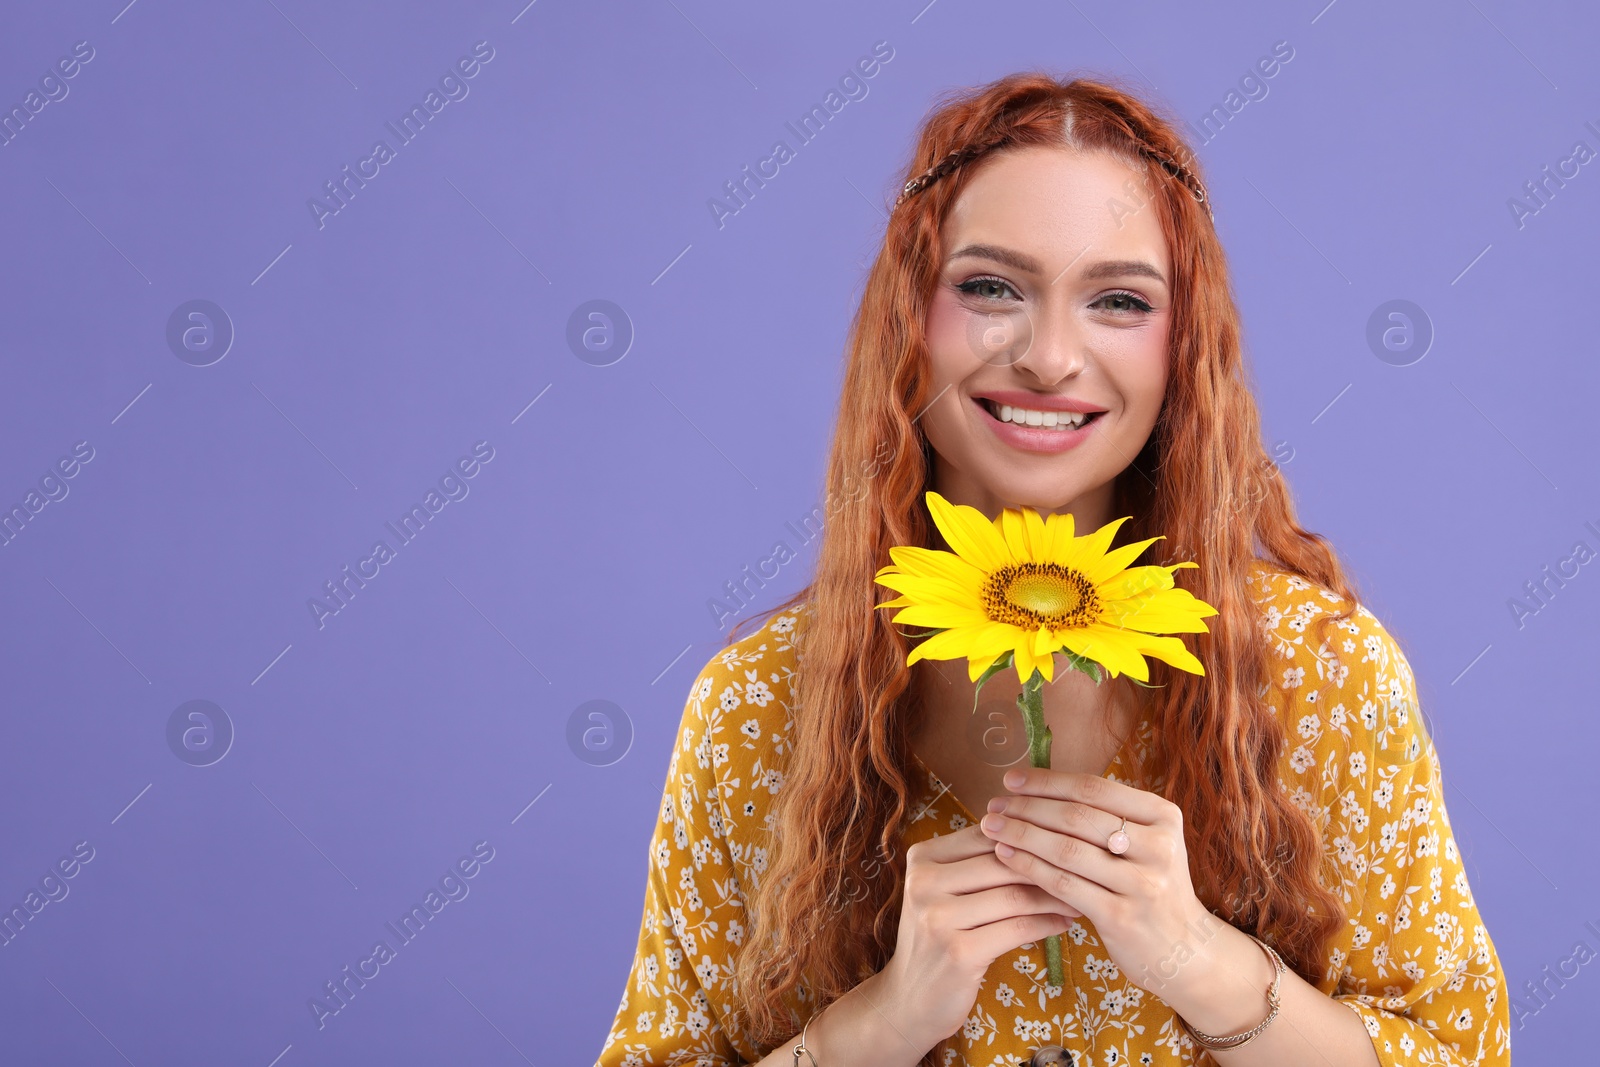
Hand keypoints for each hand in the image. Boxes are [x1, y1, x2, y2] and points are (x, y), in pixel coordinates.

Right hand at [875, 823, 1081, 1049]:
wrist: (909, 1000)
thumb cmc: (938, 938)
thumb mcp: (945, 892)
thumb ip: (978, 863)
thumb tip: (1040, 832)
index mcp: (922, 858)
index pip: (987, 835)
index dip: (1030, 836)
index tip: (1064, 842)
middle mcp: (923, 882)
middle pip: (1002, 862)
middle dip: (1048, 865)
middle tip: (1083, 868)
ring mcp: (937, 917)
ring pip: (1014, 895)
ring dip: (1054, 897)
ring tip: (1080, 897)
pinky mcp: (958, 952)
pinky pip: (1017, 929)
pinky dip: (1047, 924)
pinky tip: (1065, 923)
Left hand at [978, 766, 1219, 996]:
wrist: (1182, 950)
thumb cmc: (1149, 886)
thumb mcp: (1144, 843)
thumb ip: (1105, 815)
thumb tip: (1039, 786)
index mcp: (1163, 815)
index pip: (1094, 788)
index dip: (1047, 782)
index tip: (1012, 779)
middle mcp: (1158, 845)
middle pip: (1077, 817)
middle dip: (1027, 807)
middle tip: (993, 804)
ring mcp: (1142, 882)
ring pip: (1066, 849)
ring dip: (1021, 834)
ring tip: (990, 827)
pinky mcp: (1121, 916)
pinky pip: (1063, 884)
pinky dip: (1029, 867)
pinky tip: (1005, 857)